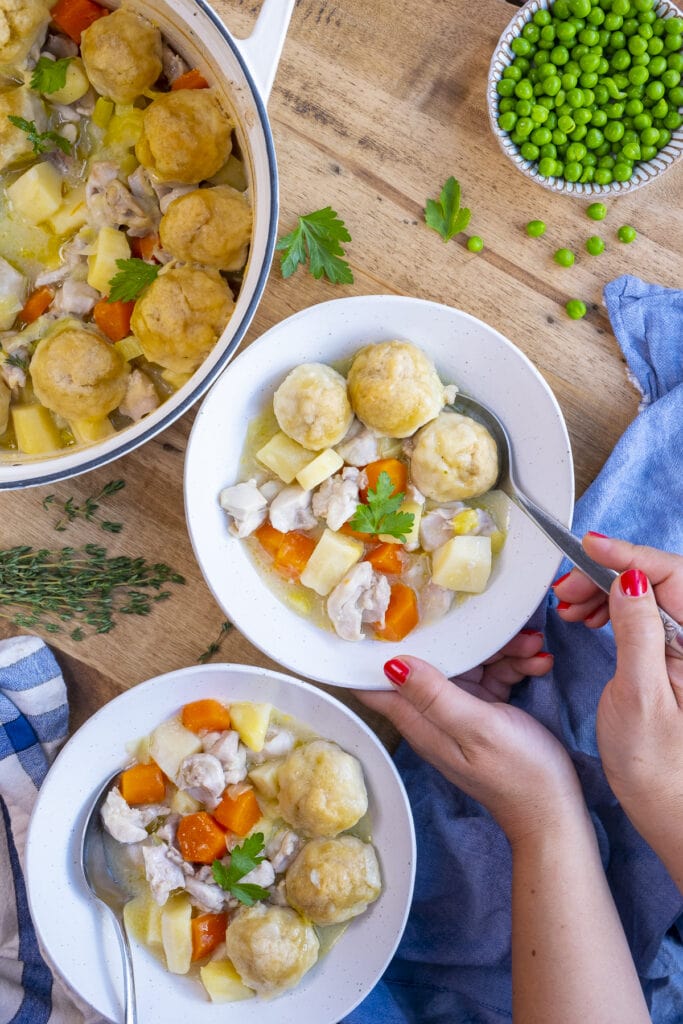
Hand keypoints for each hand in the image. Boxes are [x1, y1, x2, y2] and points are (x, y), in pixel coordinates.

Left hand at [357, 632, 584, 845]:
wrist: (554, 810)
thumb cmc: (517, 773)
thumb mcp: (476, 729)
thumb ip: (434, 696)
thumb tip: (390, 664)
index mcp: (420, 720)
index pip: (377, 684)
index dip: (372, 650)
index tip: (378, 615)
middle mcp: (433, 713)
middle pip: (432, 660)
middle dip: (462, 639)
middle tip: (498, 629)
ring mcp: (460, 711)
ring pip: (469, 663)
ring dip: (502, 651)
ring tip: (533, 649)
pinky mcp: (485, 711)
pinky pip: (493, 675)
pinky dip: (515, 665)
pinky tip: (538, 664)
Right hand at [553, 534, 682, 876]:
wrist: (671, 809)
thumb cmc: (656, 766)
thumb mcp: (639, 696)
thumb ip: (637, 632)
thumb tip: (629, 580)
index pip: (672, 575)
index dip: (629, 555)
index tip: (590, 547)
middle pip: (662, 579)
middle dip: (611, 572)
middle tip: (567, 589)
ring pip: (651, 593)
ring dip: (608, 590)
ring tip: (571, 606)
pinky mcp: (674, 656)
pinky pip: (647, 614)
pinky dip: (614, 608)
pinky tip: (589, 617)